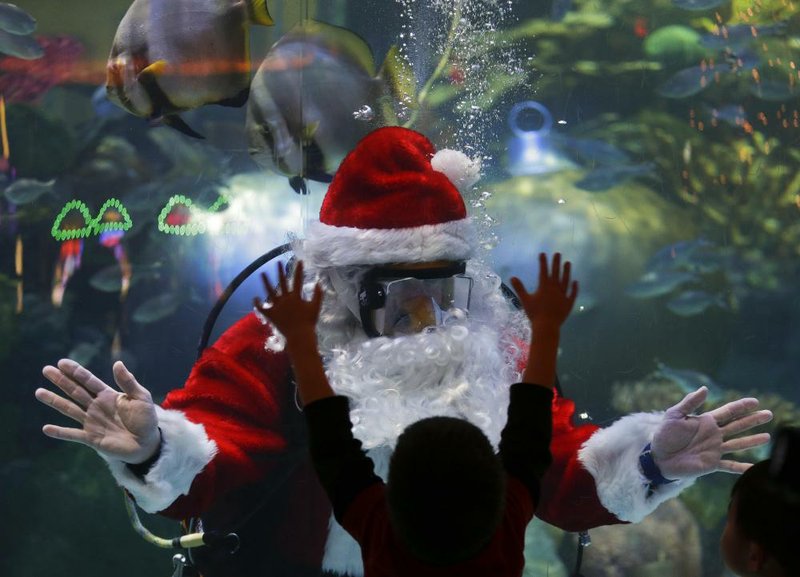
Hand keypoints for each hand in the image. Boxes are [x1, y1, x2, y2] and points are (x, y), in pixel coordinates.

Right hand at [35, 359, 159, 463]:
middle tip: (46, 369)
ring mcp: (92, 422)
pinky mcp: (91, 438)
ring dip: (54, 401)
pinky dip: (59, 432)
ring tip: (39, 392)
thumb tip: (117, 363)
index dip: (76, 371)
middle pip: (75, 391)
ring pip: (69, 409)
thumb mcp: (141, 397)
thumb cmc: (146, 419)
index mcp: (108, 395)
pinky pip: (72, 435)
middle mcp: (96, 406)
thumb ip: (128, 382)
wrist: (147, 443)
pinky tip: (46, 428)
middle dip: (61, 380)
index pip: (89, 380)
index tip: (62, 362)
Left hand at [253, 260, 322, 341]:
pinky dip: (257, 303)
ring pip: (269, 292)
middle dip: (280, 271)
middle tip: (277, 262)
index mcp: (295, 297)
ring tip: (262, 273)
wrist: (299, 336)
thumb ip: (318, 295)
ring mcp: (276, 307)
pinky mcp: (271, 315)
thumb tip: (319, 283)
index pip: (298, 280)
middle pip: (282, 282)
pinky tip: (255, 298)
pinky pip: (262, 308)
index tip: (299, 261)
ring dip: (265, 282)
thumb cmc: (309, 322)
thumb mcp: (316, 307)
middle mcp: (285, 299)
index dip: (299, 270)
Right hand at [510, 252, 577, 329]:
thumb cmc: (535, 313)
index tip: (543, 253)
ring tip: (568, 263)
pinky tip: (576, 282)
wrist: (546, 325)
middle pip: (556, 273)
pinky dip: (574, 288)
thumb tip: (512, 277)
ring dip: (567, 271)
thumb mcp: (525, 300)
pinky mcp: (569, 303)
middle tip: (558, 254)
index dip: (543, 262)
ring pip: (566, 280)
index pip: (544, 271)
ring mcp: (563, 295)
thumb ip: (519, 288)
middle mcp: (555, 288)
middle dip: (556, 263)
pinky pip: (573, 293)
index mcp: (544, 286)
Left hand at [652, 386, 772, 478]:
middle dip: (753, 420)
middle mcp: (713, 434)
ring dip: (752, 441)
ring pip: (738, 444)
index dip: (741, 406)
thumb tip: (705, 388)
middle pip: (737, 425)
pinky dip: (742, 467)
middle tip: (769, 414)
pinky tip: (754, 468)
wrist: (658, 456)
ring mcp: (714, 449)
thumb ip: (690, 402)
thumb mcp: (674, 415)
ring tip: (768, 437)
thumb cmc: (664, 434)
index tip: (755, 401)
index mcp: (706, 421)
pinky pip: (730, 466)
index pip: (727, 411)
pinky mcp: (711, 463)